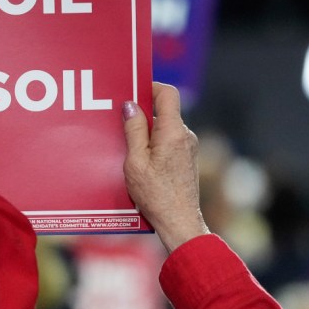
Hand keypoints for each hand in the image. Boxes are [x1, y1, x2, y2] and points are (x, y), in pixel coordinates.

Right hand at [122, 82, 208, 253]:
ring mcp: (188, 147)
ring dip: (146, 132)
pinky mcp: (186, 159)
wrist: (179, 221)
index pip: (167, 93)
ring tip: (127, 148)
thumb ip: (134, 130)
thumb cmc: (156, 195)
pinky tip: (139, 161)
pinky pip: (168, 141)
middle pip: (164, 111)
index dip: (150, 87)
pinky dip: (153, 144)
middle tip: (120, 122)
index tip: (132, 92)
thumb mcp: (135, 161)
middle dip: (142, 114)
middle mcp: (185, 135)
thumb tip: (131, 106)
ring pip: (164, 128)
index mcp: (173, 132)